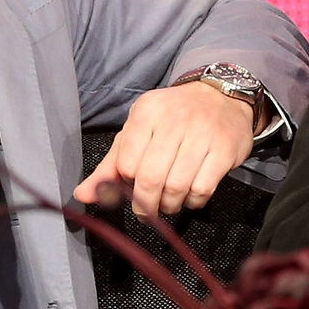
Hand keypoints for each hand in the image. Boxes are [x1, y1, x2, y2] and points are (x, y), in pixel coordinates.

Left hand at [74, 81, 256, 216]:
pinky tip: (190, 196)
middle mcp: (174, 120)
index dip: (127, 185)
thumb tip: (83, 196)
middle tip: (148, 211)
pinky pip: (202, 189)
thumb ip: (110, 166)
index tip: (133, 189)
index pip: (126, 164)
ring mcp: (202, 134)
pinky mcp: (224, 150)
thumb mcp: (138, 132)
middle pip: (150, 179)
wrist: (220, 97)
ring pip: (177, 187)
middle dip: (146, 205)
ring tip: (169, 204)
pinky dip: (192, 202)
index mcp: (146, 113)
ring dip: (170, 206)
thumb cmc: (173, 119)